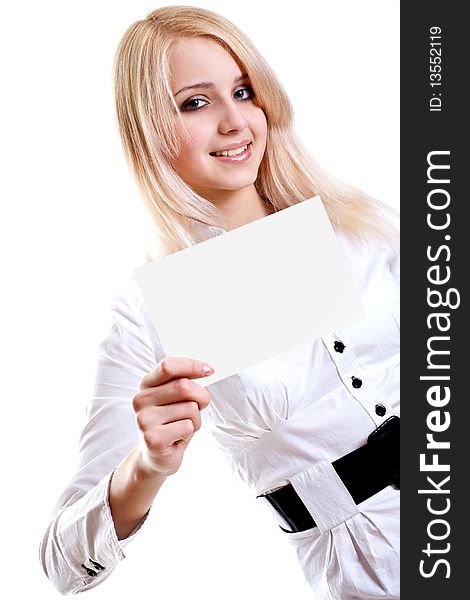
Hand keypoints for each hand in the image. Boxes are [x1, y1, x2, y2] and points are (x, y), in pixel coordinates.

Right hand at [132, 357, 213, 477]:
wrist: (156, 457)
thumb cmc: (171, 424)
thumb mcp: (176, 400)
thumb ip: (184, 384)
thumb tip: (206, 370)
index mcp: (146, 385)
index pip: (168, 366)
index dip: (192, 365)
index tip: (209, 370)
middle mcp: (141, 400)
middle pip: (184, 386)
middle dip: (202, 396)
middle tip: (201, 406)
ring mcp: (144, 419)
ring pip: (190, 408)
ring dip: (196, 419)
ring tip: (183, 426)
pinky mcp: (152, 438)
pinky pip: (187, 426)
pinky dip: (190, 431)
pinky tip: (178, 437)